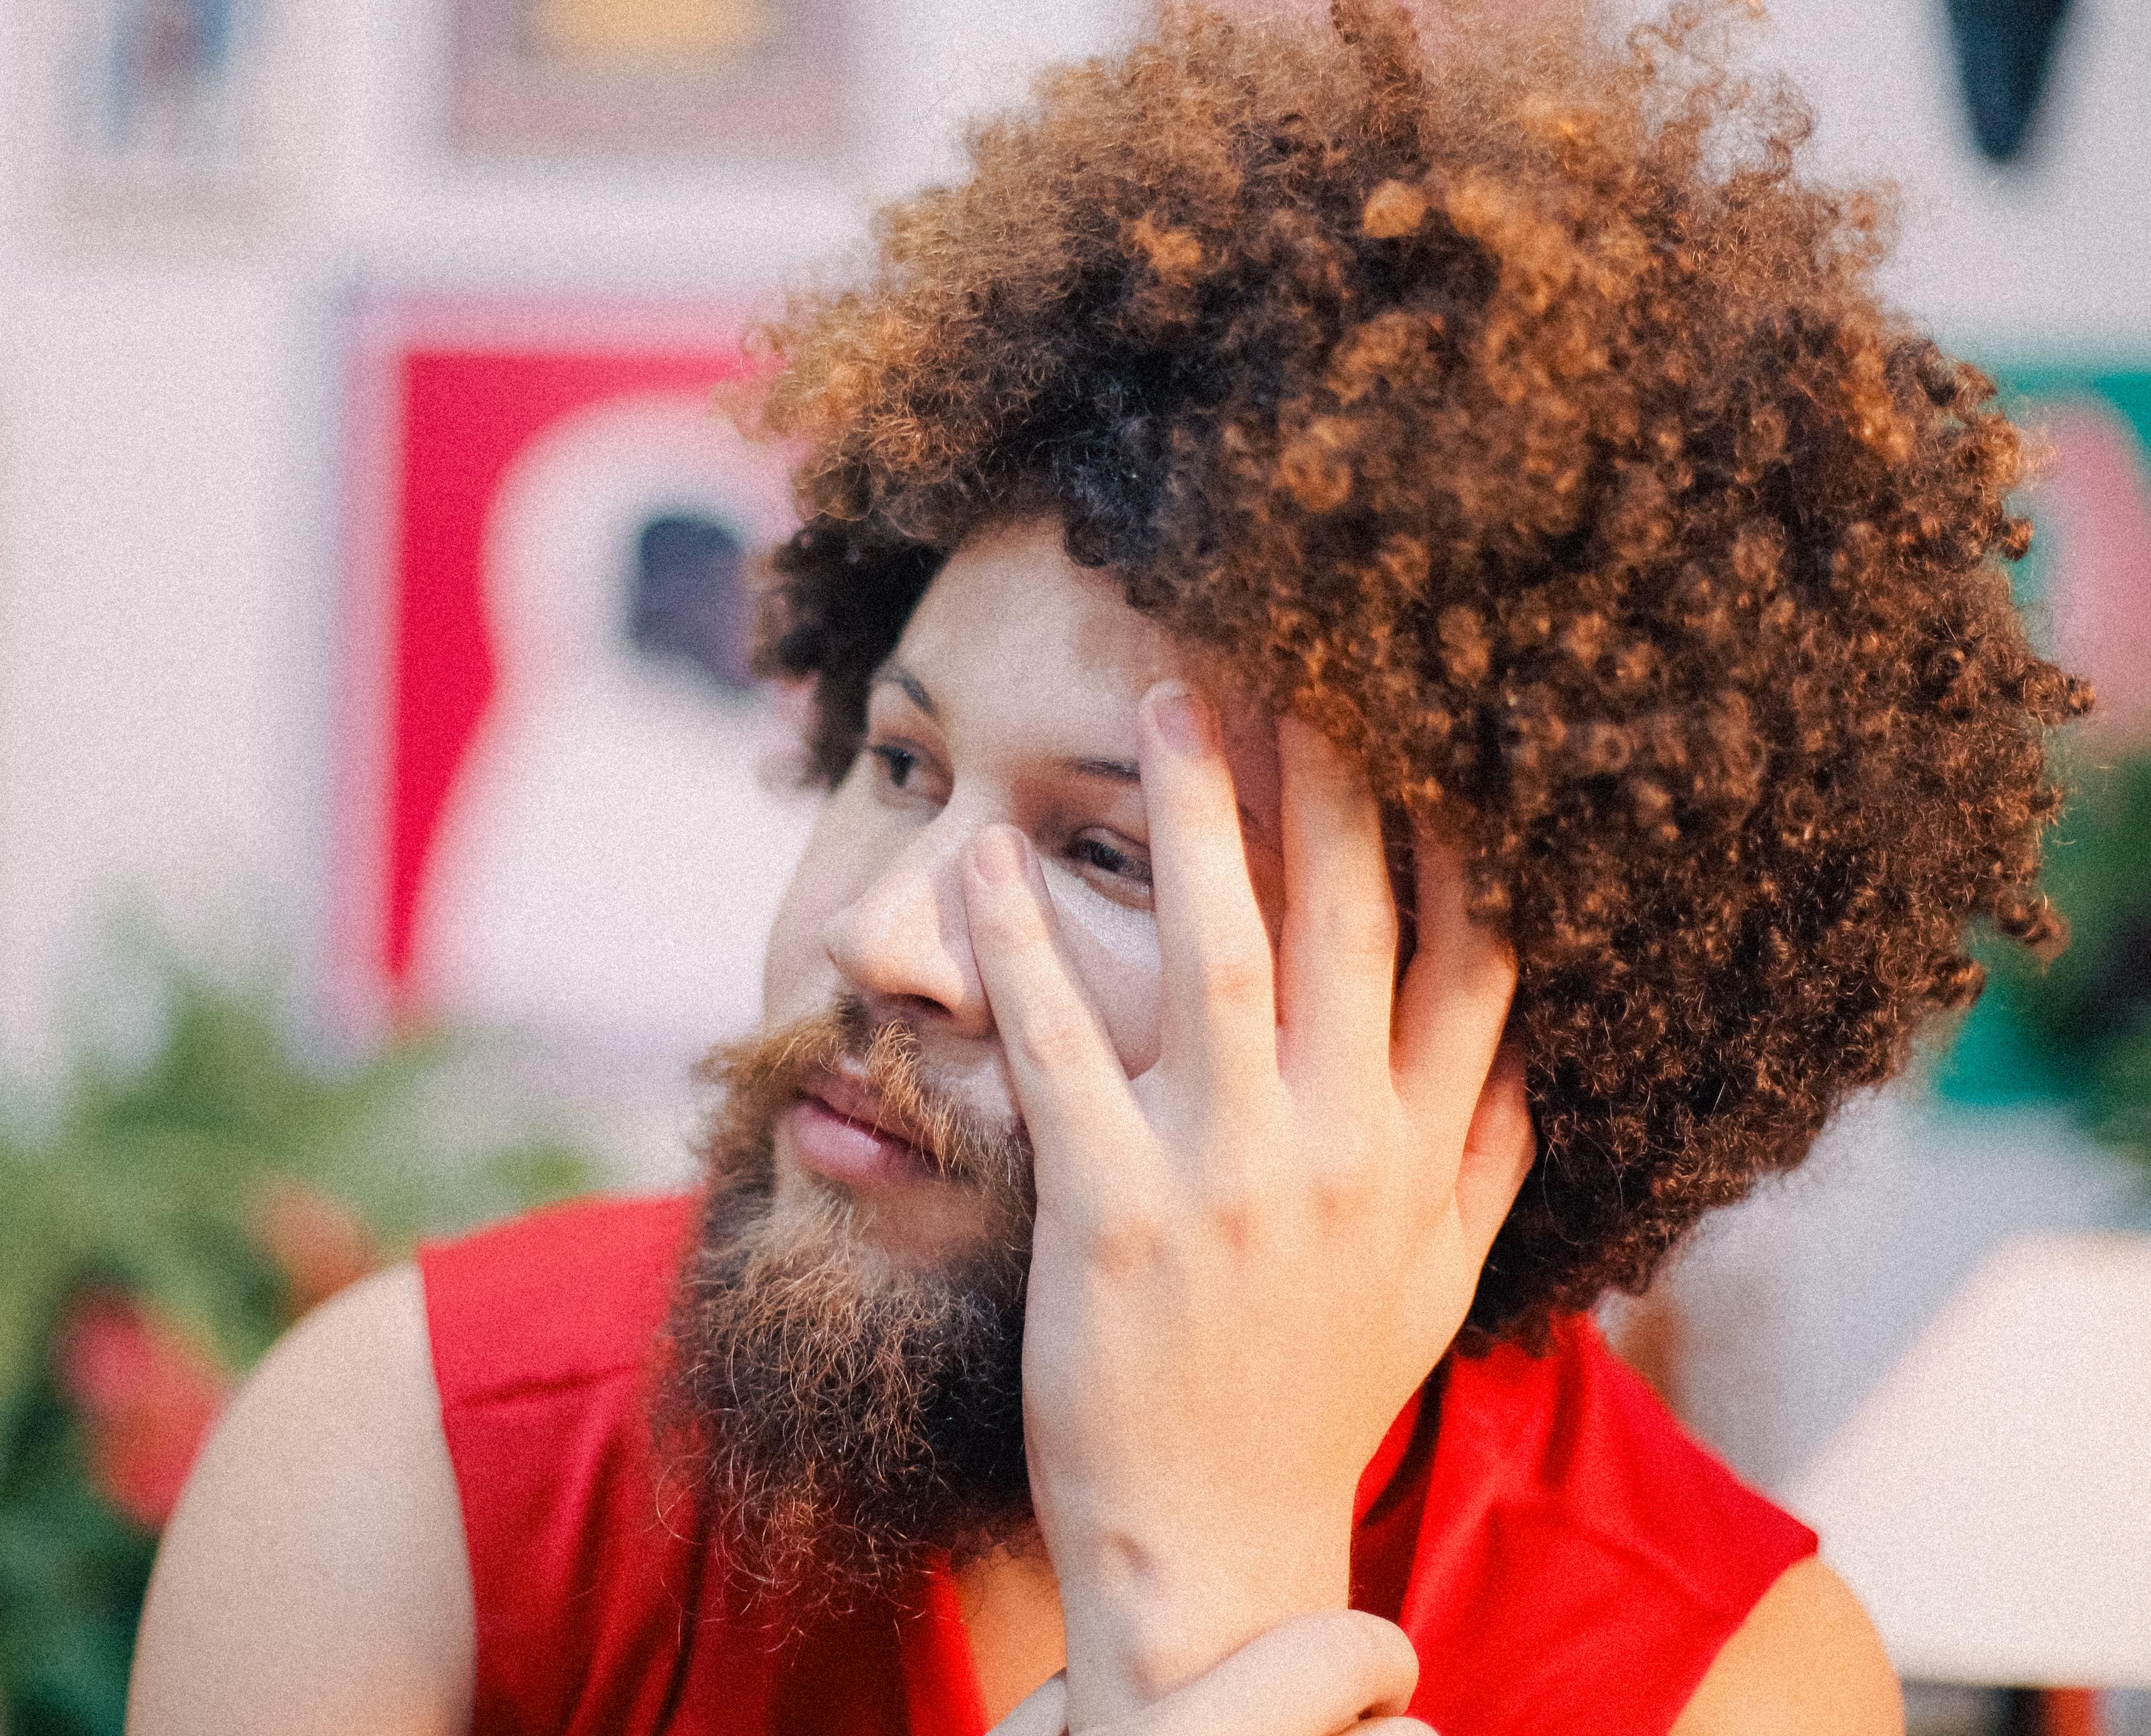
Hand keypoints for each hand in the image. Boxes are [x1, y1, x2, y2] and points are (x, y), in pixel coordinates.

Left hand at [958, 683, 1531, 1725]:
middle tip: (1297, 651)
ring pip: (1221, 952)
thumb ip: (1486, 1164)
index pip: (1471, 957)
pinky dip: (1023, 945)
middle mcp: (1345, 1147)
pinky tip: (987, 860)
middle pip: (1351, 919)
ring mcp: (1231, 1176)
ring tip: (1167, 700)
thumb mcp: (1435, 1288)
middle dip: (1332, 774)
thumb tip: (1531, 1063)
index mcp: (1423, 1154)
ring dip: (1197, 814)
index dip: (1459, 832)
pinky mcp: (1114, 1211)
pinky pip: (1065, 1045)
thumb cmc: (1314, 1400)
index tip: (1438, 727)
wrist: (1216, 1542)